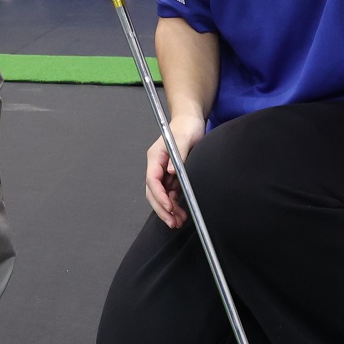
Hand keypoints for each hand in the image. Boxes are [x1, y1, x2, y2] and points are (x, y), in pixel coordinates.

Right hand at [144, 110, 205, 227]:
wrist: (191, 122)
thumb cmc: (187, 127)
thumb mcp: (184, 138)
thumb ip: (178, 154)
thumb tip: (171, 172)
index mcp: (155, 157)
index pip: (152, 180)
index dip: (159, 195)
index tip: (169, 207)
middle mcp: (157, 166)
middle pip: (154, 192)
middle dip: (162, 208)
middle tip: (173, 222)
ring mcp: (164, 172)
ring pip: (162, 196)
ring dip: (169, 210)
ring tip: (179, 221)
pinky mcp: (172, 176)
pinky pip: (170, 194)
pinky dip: (175, 204)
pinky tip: (182, 212)